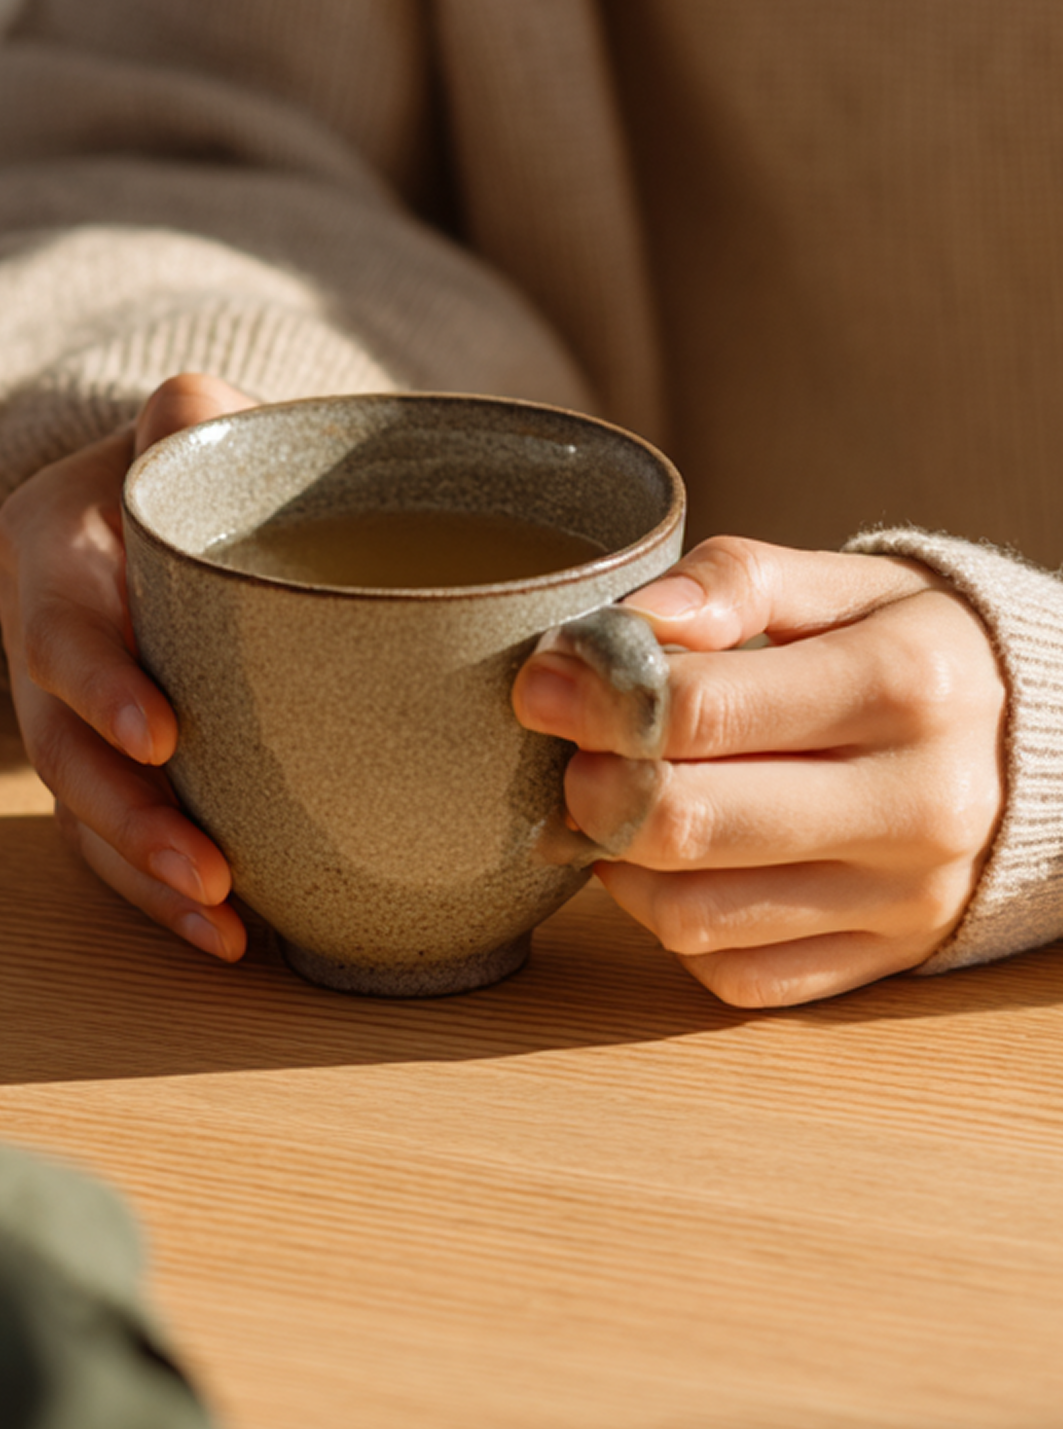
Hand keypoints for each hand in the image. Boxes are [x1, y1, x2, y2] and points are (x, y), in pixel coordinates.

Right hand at [0, 374, 256, 960]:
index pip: (58, 628)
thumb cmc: (186, 468)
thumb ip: (186, 413)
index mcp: (48, 555)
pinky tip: (226, 936)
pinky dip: (159, 893)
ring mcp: (64, 719)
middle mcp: (41, 647)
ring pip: (79, 814)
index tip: (165, 739)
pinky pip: (111, 843)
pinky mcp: (100, 767)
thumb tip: (190, 412)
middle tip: (208, 871)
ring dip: (146, 877)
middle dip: (127, 818)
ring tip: (225, 927)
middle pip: (56, 748)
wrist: (165, 513)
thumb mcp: (179, 425)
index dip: (98, 688)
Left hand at [512, 537, 1007, 1007]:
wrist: (1032, 746)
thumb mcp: (840, 585)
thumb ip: (732, 582)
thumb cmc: (904, 651)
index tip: (542, 686)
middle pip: (686, 824)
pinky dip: (673, 926)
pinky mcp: (880, 957)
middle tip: (577, 758)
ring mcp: (902, 897)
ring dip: (621, 864)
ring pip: (691, 915)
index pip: (701, 711)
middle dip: (595, 788)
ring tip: (622, 809)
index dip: (593, 700)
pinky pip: (731, 973)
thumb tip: (634, 622)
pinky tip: (673, 868)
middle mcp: (916, 802)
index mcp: (904, 683)